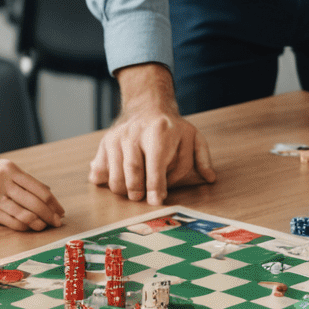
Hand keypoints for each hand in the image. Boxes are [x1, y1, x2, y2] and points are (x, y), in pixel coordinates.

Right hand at [0, 155, 63, 231]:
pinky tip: (27, 229)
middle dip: (50, 215)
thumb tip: (45, 191)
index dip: (53, 202)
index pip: (40, 188)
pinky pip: (9, 220)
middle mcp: (3, 179)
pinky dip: (22, 227)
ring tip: (44, 228)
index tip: (60, 211)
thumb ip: (19, 179)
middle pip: (36, 201)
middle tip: (57, 223)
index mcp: (9, 168)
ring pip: (24, 213)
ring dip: (38, 223)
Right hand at [88, 64, 214, 206]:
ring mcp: (117, 138)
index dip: (155, 185)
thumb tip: (209, 178)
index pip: (156, 163)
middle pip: (132, 170)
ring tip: (134, 191)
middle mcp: (135, 133)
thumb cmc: (172, 129)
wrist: (147, 107)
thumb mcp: (192, 137)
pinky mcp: (105, 144)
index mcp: (160, 132)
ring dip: (124, 190)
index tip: (156, 201)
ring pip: (115, 175)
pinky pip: (99, 171)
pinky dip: (104, 181)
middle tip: (142, 199)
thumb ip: (202, 158)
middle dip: (137, 191)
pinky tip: (114, 180)